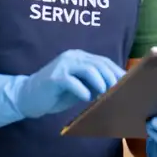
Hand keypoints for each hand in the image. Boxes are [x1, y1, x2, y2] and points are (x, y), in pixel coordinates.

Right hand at [0, 49, 124, 132]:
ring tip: (105, 95)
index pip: (104, 61)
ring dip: (100, 83)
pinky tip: (86, 98)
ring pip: (88, 69)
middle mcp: (72, 57)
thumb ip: (95, 85)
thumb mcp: (80, 88)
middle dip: (112, 78)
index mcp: (80, 58)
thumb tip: (117, 90)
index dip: (117, 72)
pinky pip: (72, 81)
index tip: (129, 85)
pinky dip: (82, 90)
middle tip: (120, 92)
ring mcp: (62, 65)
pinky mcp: (54, 77)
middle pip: (99, 64)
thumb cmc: (56, 94)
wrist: (27, 97)